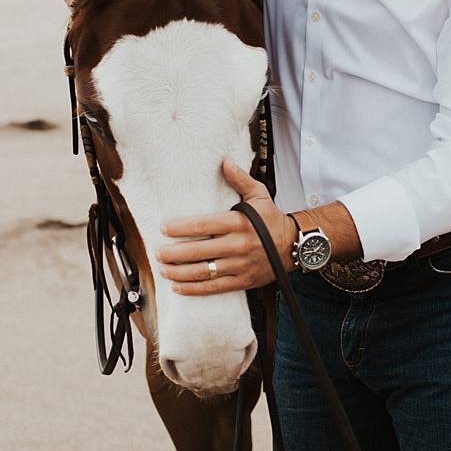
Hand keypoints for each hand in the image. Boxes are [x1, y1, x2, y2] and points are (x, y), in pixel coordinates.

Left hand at [157, 159, 295, 295]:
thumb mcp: (259, 194)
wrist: (292, 245)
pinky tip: (178, 287)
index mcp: (239, 222)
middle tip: (158, 252)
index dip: (180, 228)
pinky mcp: (242, 281)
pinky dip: (194, 289)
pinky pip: (214, 288)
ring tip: (163, 269)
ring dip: (179, 272)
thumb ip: (240, 179)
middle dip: (173, 253)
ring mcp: (239, 265)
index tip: (164, 228)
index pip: (203, 225)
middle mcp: (238, 245)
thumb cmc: (271, 219)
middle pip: (198, 251)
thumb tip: (224, 162)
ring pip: (203, 272)